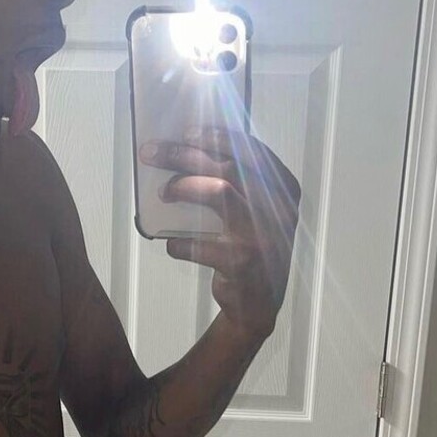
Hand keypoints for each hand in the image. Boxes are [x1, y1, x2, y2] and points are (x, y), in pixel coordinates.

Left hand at [140, 127, 300, 340]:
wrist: (257, 305)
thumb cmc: (250, 248)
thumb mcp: (255, 213)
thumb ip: (237, 184)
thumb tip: (187, 152)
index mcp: (285, 191)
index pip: (252, 150)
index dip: (218, 136)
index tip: (187, 131)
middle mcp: (279, 210)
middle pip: (229, 166)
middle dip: (184, 154)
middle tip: (152, 152)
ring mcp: (263, 236)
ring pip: (220, 191)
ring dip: (184, 186)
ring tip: (163, 192)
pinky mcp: (243, 263)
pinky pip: (200, 243)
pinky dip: (179, 242)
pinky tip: (173, 244)